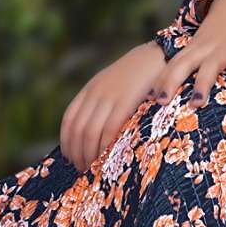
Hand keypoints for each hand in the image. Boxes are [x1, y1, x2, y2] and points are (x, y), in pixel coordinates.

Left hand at [59, 40, 164, 170]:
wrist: (158, 56)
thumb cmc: (141, 76)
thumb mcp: (114, 85)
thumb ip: (104, 102)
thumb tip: (96, 131)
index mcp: (91, 90)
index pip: (69, 120)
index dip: (67, 142)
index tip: (70, 158)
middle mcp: (95, 94)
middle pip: (77, 129)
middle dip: (77, 153)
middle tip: (82, 170)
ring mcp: (109, 98)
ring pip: (89, 132)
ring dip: (88, 154)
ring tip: (92, 169)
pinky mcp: (125, 103)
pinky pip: (108, 130)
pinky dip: (103, 147)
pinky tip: (105, 159)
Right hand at [153, 0, 225, 114]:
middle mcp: (222, 48)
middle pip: (209, 68)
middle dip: (201, 86)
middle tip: (195, 105)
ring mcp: (203, 46)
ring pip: (183, 63)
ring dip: (171, 81)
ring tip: (160, 101)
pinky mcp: (190, 44)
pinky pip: (173, 61)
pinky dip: (162, 76)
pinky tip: (152, 94)